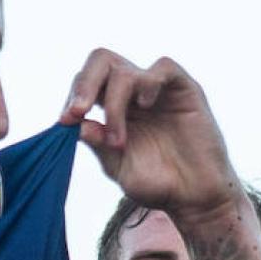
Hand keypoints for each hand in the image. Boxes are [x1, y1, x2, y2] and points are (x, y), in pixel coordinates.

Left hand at [60, 49, 239, 219]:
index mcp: (112, 108)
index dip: (71, 97)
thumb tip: (76, 123)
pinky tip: (145, 105)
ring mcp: (158, 90)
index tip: (65, 121)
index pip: (84, 84)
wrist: (195, 198)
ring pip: (125, 69)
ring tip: (120, 139)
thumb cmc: (157, 184)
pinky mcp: (184, 90)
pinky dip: (148, 82)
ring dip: (113, 103)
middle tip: (77, 111)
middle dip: (82, 83)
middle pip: (101, 62)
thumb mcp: (118, 167)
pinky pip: (163, 67)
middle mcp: (133, 94)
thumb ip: (98, 144)